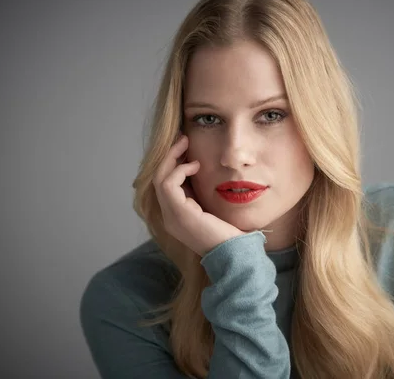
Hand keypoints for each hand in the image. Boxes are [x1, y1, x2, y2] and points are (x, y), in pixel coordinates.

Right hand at [152, 134, 244, 256]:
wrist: (235, 254)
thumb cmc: (231, 234)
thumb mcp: (214, 209)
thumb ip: (205, 195)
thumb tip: (205, 172)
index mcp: (177, 217)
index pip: (166, 186)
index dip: (173, 165)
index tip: (186, 149)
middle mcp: (170, 217)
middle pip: (158, 179)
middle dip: (169, 157)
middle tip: (182, 139)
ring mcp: (172, 217)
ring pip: (159, 179)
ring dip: (171, 158)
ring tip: (185, 143)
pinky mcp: (179, 214)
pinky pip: (168, 184)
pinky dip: (179, 170)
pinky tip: (195, 165)